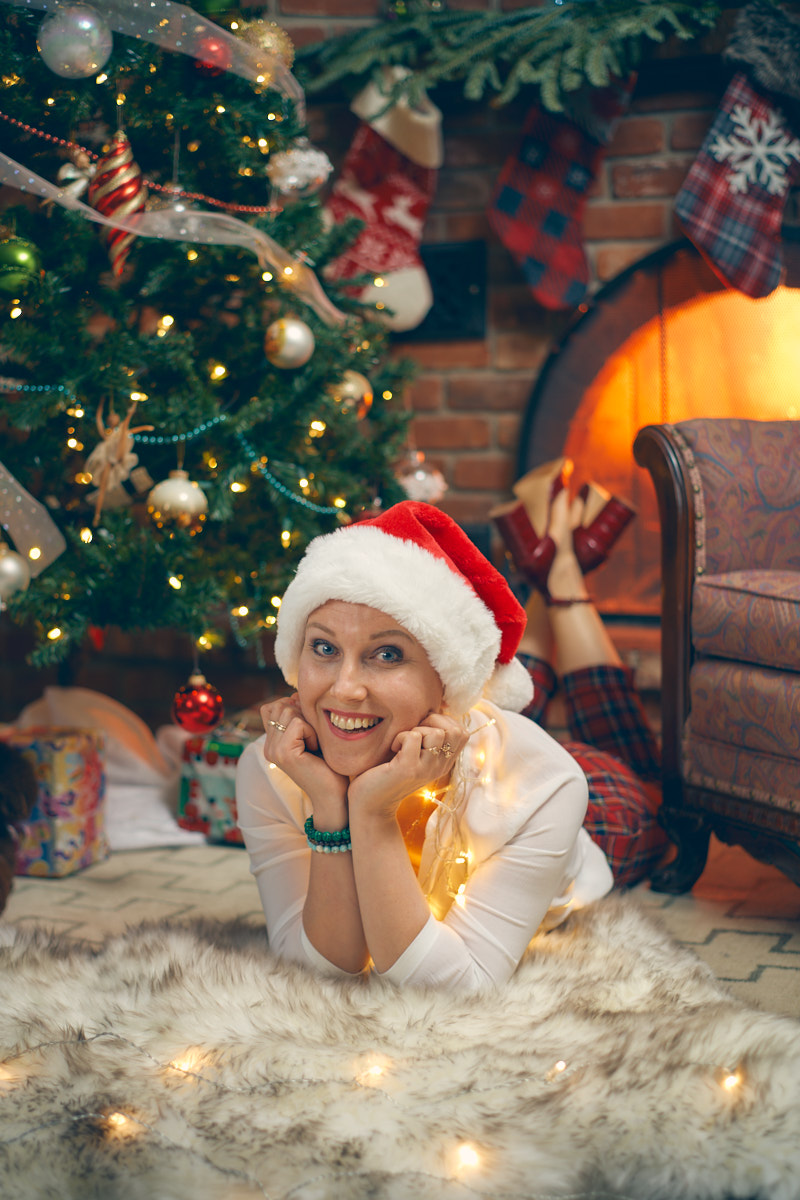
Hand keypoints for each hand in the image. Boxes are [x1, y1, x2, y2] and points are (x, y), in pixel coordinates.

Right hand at [260, 695, 347, 811]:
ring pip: (288, 711)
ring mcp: (273, 750)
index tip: (309, 729)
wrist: (334, 795)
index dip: (294, 708)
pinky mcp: (283, 753)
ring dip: (308, 723)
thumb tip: (294, 694)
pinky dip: (312, 732)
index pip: (272, 706)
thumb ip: (299, 716)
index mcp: (272, 742)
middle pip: (280, 705)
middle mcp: (268, 746)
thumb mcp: (311, 734)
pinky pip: (297, 723)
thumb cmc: (328, 764)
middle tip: (313, 737)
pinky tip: (315, 749)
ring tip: (314, 744)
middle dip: (302, 714)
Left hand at [347, 712, 466, 819]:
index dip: (445, 722)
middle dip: (434, 721)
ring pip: (436, 733)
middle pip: (456, 731)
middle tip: (414, 731)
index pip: (463, 733)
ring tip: (403, 742)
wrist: (370, 804)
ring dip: (416, 729)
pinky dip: (400, 736)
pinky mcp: (408, 769)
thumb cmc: (388, 773)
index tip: (424, 728)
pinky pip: (412, 736)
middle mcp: (439, 767)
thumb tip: (432, 710)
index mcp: (444, 762)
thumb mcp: (415, 755)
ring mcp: (425, 769)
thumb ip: (427, 739)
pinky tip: (393, 748)